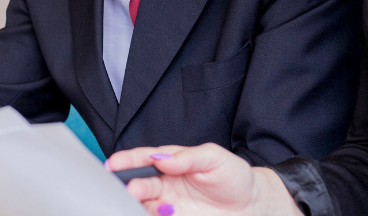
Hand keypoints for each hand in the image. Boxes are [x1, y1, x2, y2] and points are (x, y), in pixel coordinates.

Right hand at [106, 143, 300, 215]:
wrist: (252, 206)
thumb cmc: (234, 176)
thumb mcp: (214, 158)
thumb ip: (188, 157)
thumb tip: (162, 158)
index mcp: (172, 162)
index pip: (146, 158)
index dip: (128, 160)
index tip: (115, 162)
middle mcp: (166, 184)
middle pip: (139, 183)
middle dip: (131, 185)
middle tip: (132, 188)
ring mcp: (168, 205)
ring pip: (143, 205)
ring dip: (137, 204)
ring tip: (137, 202)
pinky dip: (148, 215)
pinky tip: (150, 213)